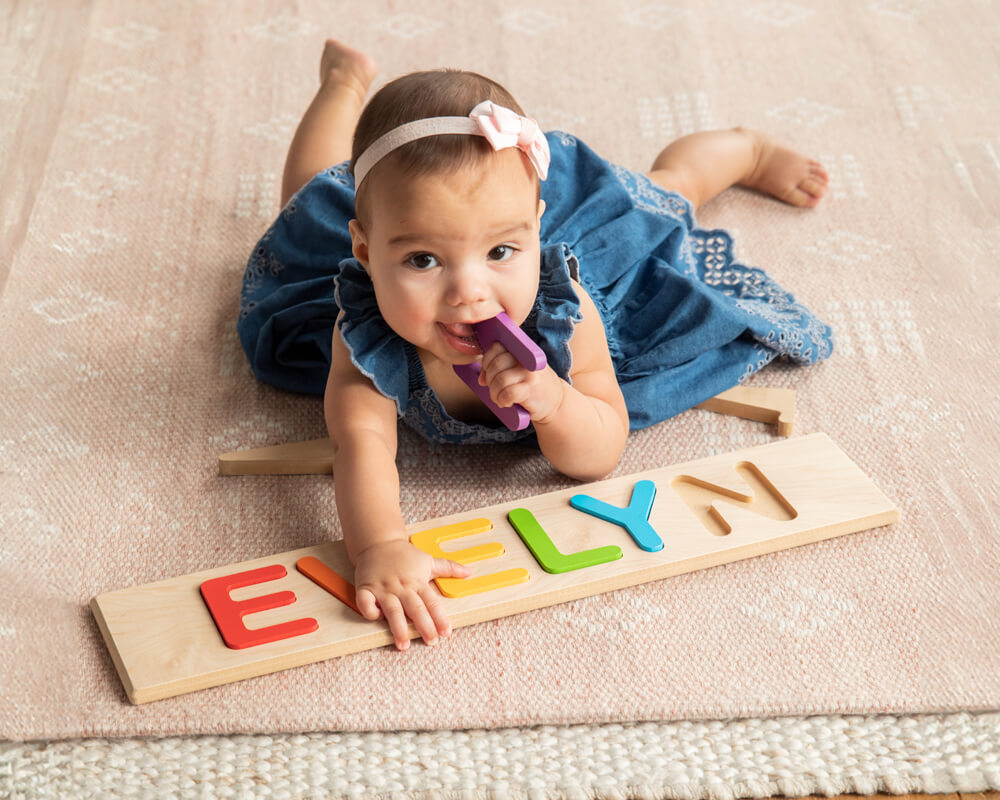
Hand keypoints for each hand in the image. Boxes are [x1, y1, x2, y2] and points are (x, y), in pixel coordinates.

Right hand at [353, 539, 470, 649]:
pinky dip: (370, 612)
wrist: (379, 541)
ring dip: (398, 628)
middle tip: (431, 641)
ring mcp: (383, 588)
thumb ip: (449, 568)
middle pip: (415, 608)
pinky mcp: (366, 588)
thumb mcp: (428, 560)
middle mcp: (401, 586)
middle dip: (424, 626)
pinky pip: (366, 603)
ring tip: (403, 644)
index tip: (446, 632)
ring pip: (392, 610)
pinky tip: (377, 618)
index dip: (440, 618)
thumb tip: (469, 572)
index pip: (432, 602)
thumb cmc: (404, 554)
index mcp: (417, 582)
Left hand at [478, 342, 565, 423]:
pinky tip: (507, 403)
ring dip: (495, 393)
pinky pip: (507, 393)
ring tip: (500, 398)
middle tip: (494, 390)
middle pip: (496, 364)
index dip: (487, 361)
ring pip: (500, 380)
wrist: (557, 402)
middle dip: (490, 380)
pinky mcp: (531, 390)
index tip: (488, 374)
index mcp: (523, 350)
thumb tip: (481, 379)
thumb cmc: (534, 387)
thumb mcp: (519, 371)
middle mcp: (527, 359)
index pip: (497, 347)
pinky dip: (503, 400)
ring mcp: (530, 374)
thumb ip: (500, 369)